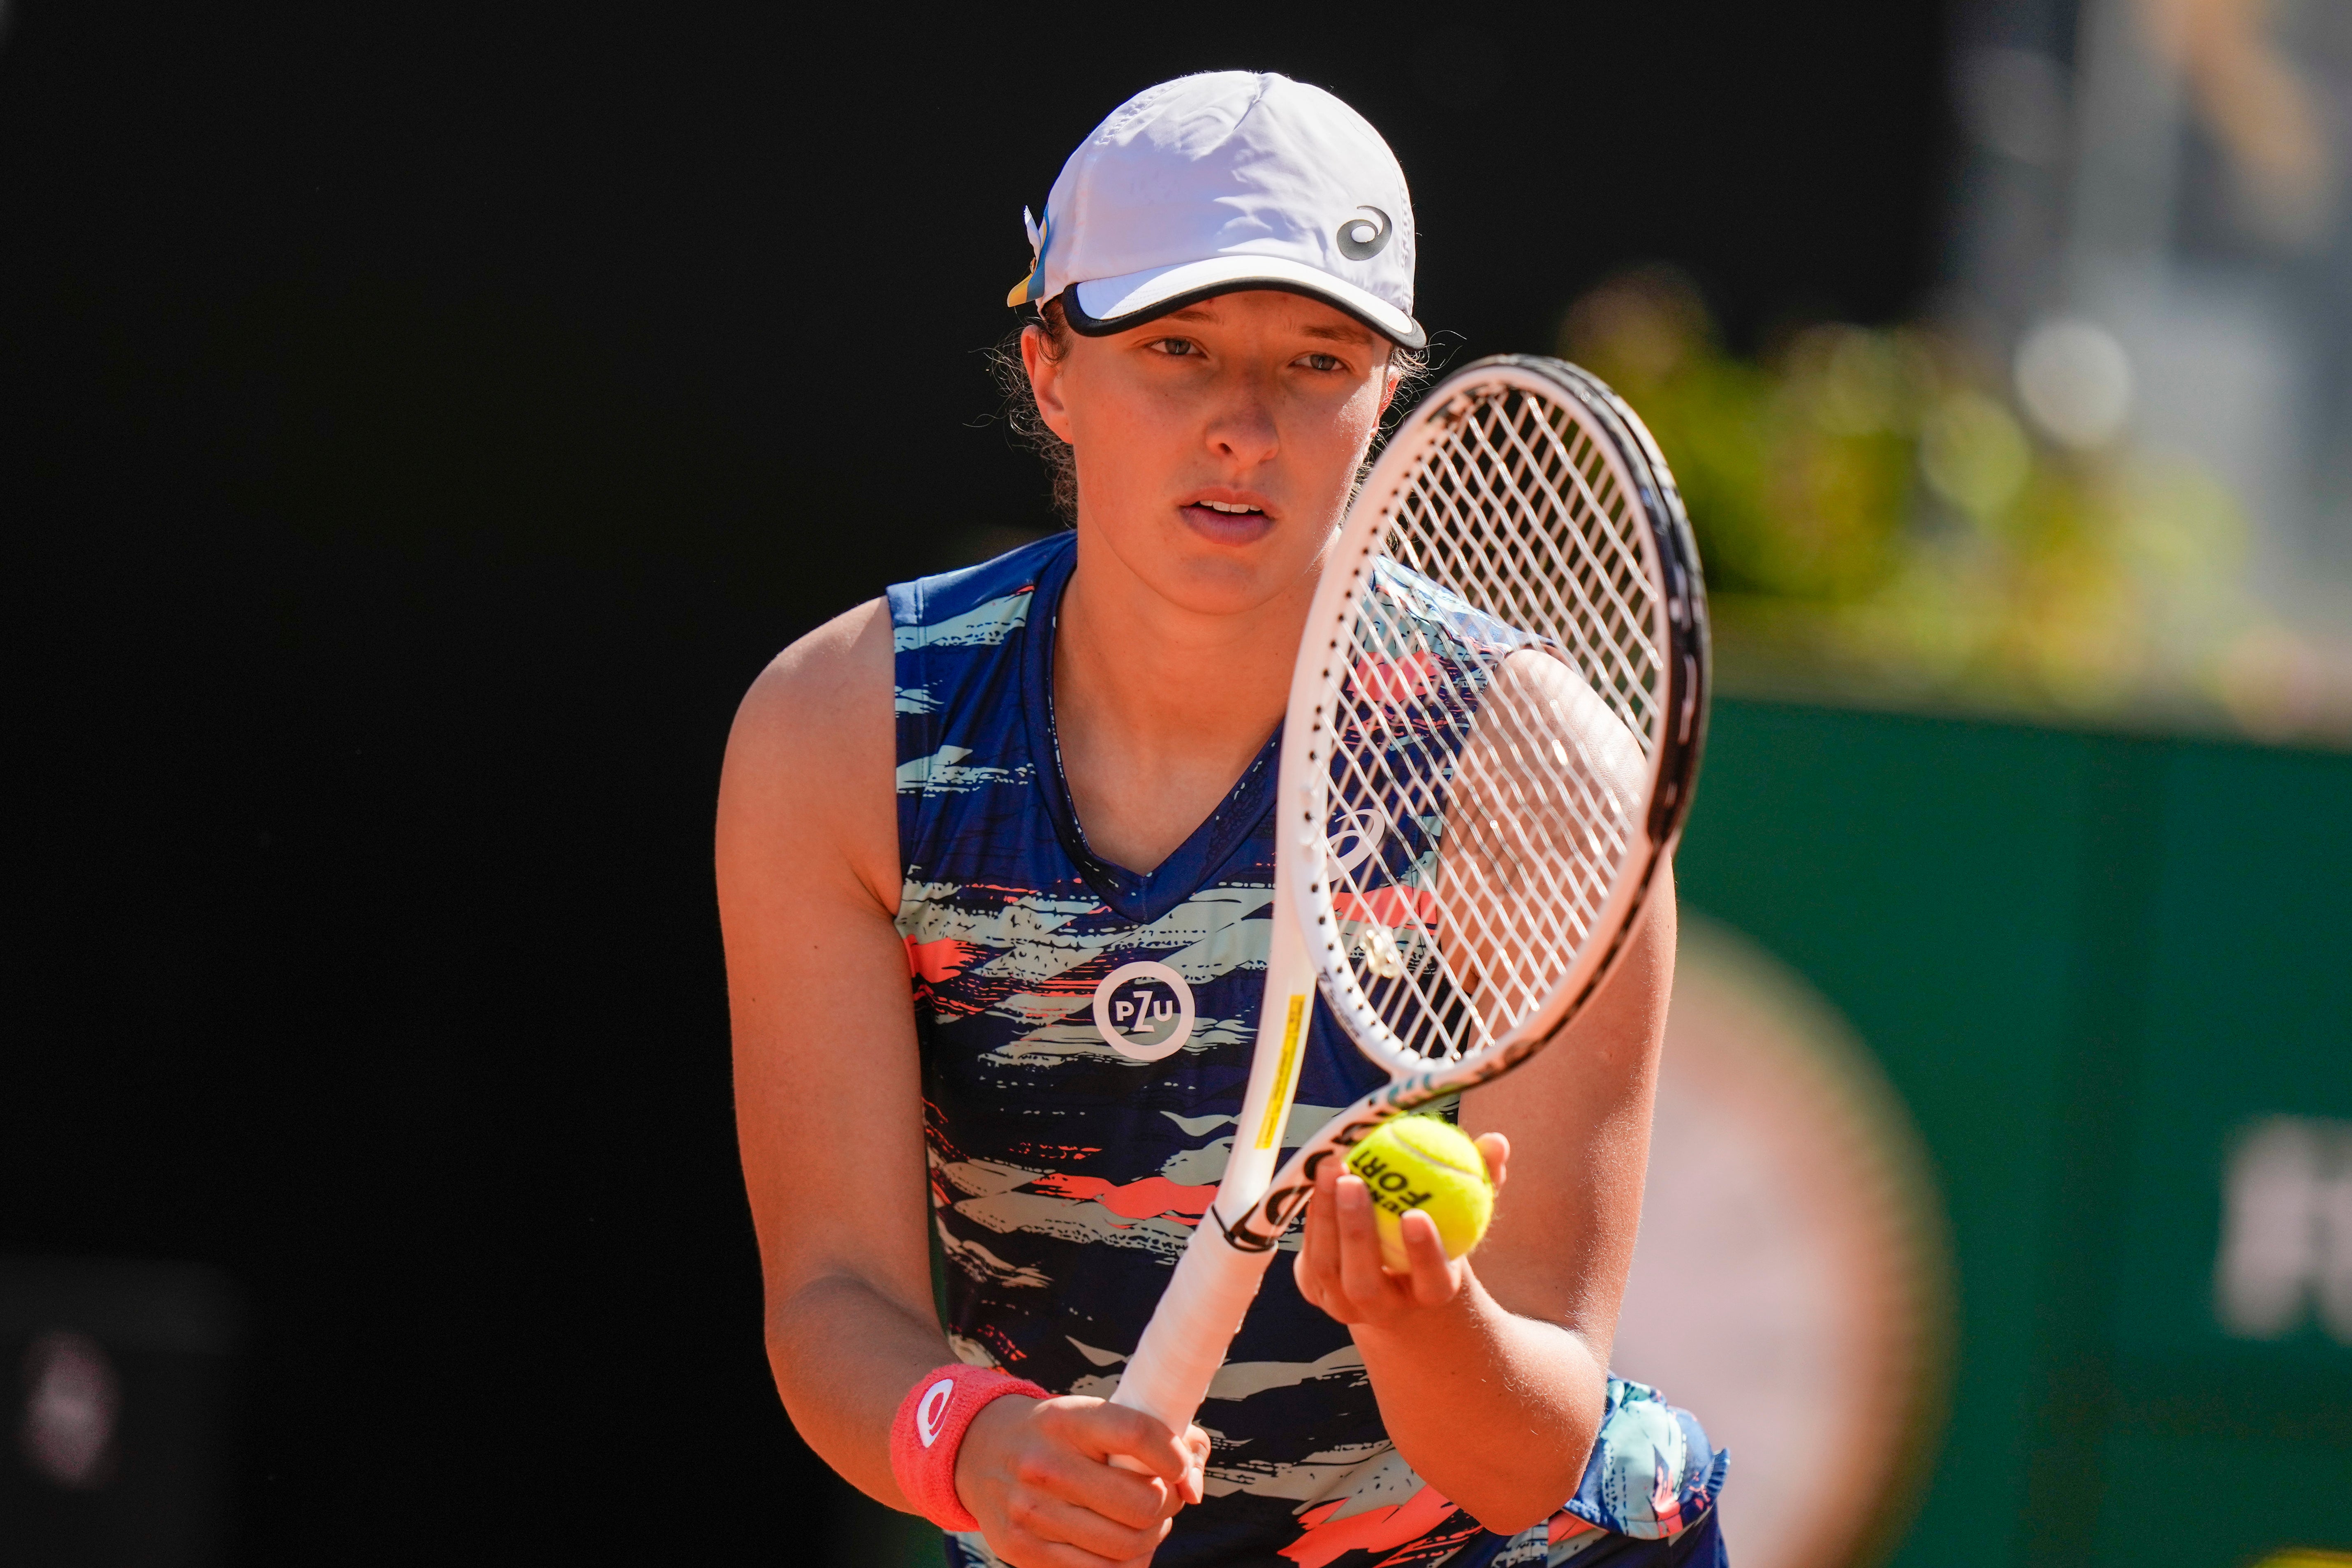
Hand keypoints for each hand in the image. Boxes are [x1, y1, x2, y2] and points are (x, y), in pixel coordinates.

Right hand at [953, 1394, 1209, 1567]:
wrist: (978, 1451)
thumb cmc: (1056, 1434)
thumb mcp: (1091, 1415)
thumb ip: (1154, 1434)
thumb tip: (1194, 1485)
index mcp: (1067, 1420)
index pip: (1137, 1435)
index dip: (1175, 1457)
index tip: (1181, 1466)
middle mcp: (1045, 1466)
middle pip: (1140, 1503)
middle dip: (1168, 1504)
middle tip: (1164, 1496)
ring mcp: (1030, 1513)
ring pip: (1125, 1547)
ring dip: (1150, 1538)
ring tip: (1144, 1522)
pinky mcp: (1022, 1552)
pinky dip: (1124, 1565)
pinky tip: (1121, 1547)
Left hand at [1294, 1132, 1509, 1328]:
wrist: (1401, 1288)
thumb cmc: (1441, 1237)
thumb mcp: (1466, 1213)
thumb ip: (1483, 1179)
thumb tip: (1497, 1141)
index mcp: (1432, 1294)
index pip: (1431, 1281)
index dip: (1424, 1252)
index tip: (1415, 1213)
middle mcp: (1386, 1309)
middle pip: (1364, 1281)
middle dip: (1356, 1232)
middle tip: (1353, 1179)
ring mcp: (1345, 1305)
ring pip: (1327, 1267)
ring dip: (1325, 1217)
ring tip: (1330, 1168)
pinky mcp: (1316, 1291)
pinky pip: (1308, 1255)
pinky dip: (1312, 1219)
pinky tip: (1316, 1180)